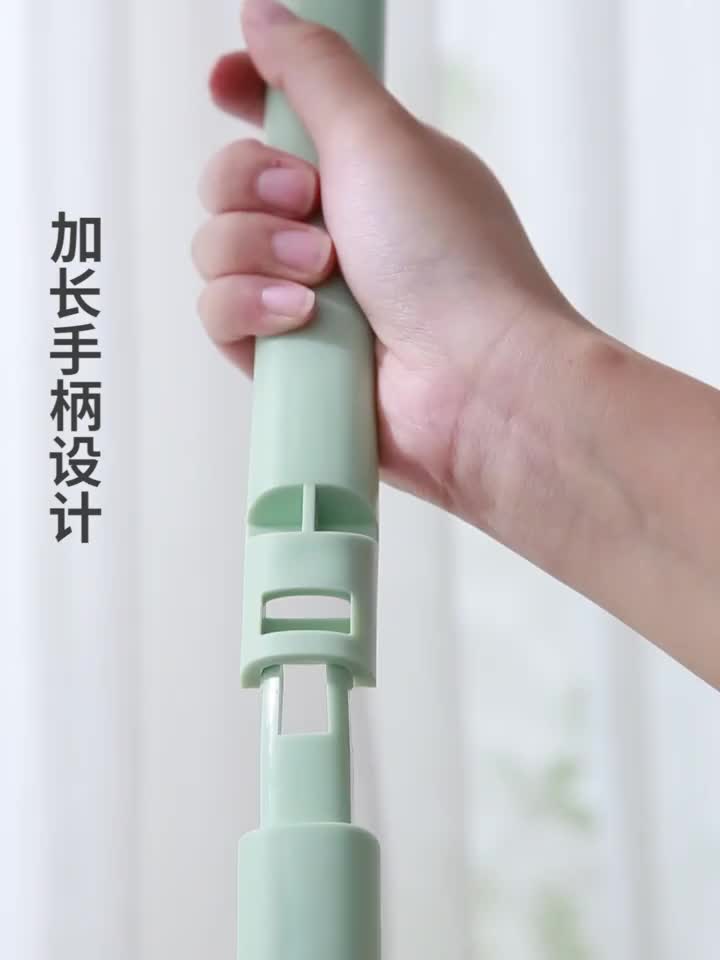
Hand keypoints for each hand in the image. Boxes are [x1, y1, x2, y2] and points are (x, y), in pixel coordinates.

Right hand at [192, 0, 580, 511]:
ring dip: (255, 251)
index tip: (225, 83)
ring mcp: (307, 295)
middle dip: (251, 185)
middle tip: (308, 201)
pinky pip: (221, 317)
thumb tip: (262, 16)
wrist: (475, 380)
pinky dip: (250, 310)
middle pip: (229, 182)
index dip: (246, 97)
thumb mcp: (381, 139)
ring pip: (215, 250)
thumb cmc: (449, 259)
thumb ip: (315, 72)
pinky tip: (300, 318)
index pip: (283, 121)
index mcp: (364, 170)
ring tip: (319, 272)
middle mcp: (332, 230)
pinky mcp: (288, 356)